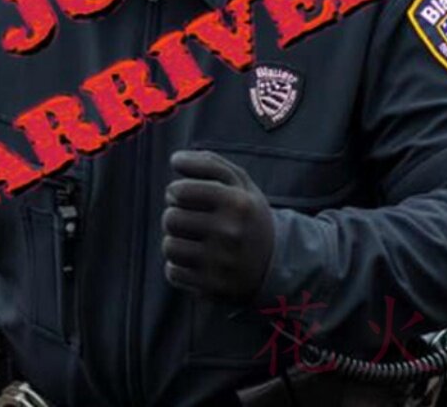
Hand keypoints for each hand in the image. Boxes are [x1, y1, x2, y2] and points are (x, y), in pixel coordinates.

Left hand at [162, 149, 274, 301]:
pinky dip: (179, 265)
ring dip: (175, 241)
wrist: (277, 263)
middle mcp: (229, 232)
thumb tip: (175, 159)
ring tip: (191, 239)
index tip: (182, 195)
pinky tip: (196, 260)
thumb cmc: (248, 215)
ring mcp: (221, 262)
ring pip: (169, 246)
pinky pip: (172, 272)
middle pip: (170, 218)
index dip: (175, 191)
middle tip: (188, 217)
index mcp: (236, 202)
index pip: (180, 191)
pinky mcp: (212, 287)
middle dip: (175, 215)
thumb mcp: (240, 183)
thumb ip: (209, 163)